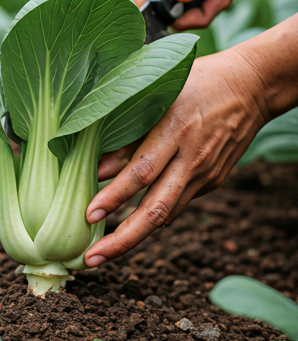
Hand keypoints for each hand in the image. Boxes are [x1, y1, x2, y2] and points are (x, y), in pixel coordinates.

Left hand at [84, 47, 270, 266]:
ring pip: (168, 215)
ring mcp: (205, 174)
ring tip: (105, 253)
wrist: (251, 86)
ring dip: (135, 237)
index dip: (115, 196)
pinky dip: (153, 219)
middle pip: (157, 208)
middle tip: (92, 258)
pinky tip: (132, 229)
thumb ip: (130, 133)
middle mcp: (193, 158)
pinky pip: (178, 205)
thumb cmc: (197, 81)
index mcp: (176, 129)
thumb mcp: (160, 95)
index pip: (141, 171)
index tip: (88, 216)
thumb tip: (99, 168)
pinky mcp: (212, 181)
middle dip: (123, 238)